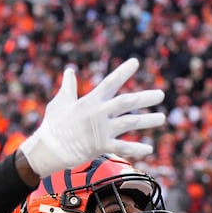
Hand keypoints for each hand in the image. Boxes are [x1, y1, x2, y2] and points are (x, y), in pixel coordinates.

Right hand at [17, 58, 166, 177]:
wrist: (49, 149)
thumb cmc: (53, 125)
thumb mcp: (60, 102)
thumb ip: (68, 87)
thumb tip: (69, 70)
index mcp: (90, 101)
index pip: (110, 82)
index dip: (123, 72)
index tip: (136, 63)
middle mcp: (98, 113)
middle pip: (126, 102)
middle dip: (145, 98)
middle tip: (161, 94)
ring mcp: (101, 130)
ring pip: (129, 123)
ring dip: (147, 120)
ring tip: (162, 118)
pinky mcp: (101, 146)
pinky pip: (123, 148)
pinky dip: (136, 149)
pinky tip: (149, 148)